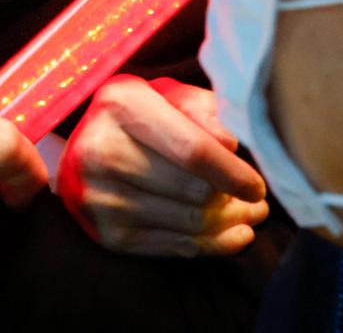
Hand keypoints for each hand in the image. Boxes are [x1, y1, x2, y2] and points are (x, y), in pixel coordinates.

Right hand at [60, 76, 267, 257]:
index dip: (233, 173)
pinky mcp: (107, 233)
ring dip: (230, 223)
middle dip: (234, 199)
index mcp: (120, 105)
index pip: (191, 149)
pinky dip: (213, 245)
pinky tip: (232, 234)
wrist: (84, 148)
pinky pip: (176, 247)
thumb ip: (205, 108)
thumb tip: (231, 143)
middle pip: (194, 190)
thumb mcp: (168, 95)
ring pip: (190, 222)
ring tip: (247, 215)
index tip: (258, 186)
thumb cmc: (141, 117)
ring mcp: (100, 196)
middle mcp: (101, 150)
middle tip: (257, 201)